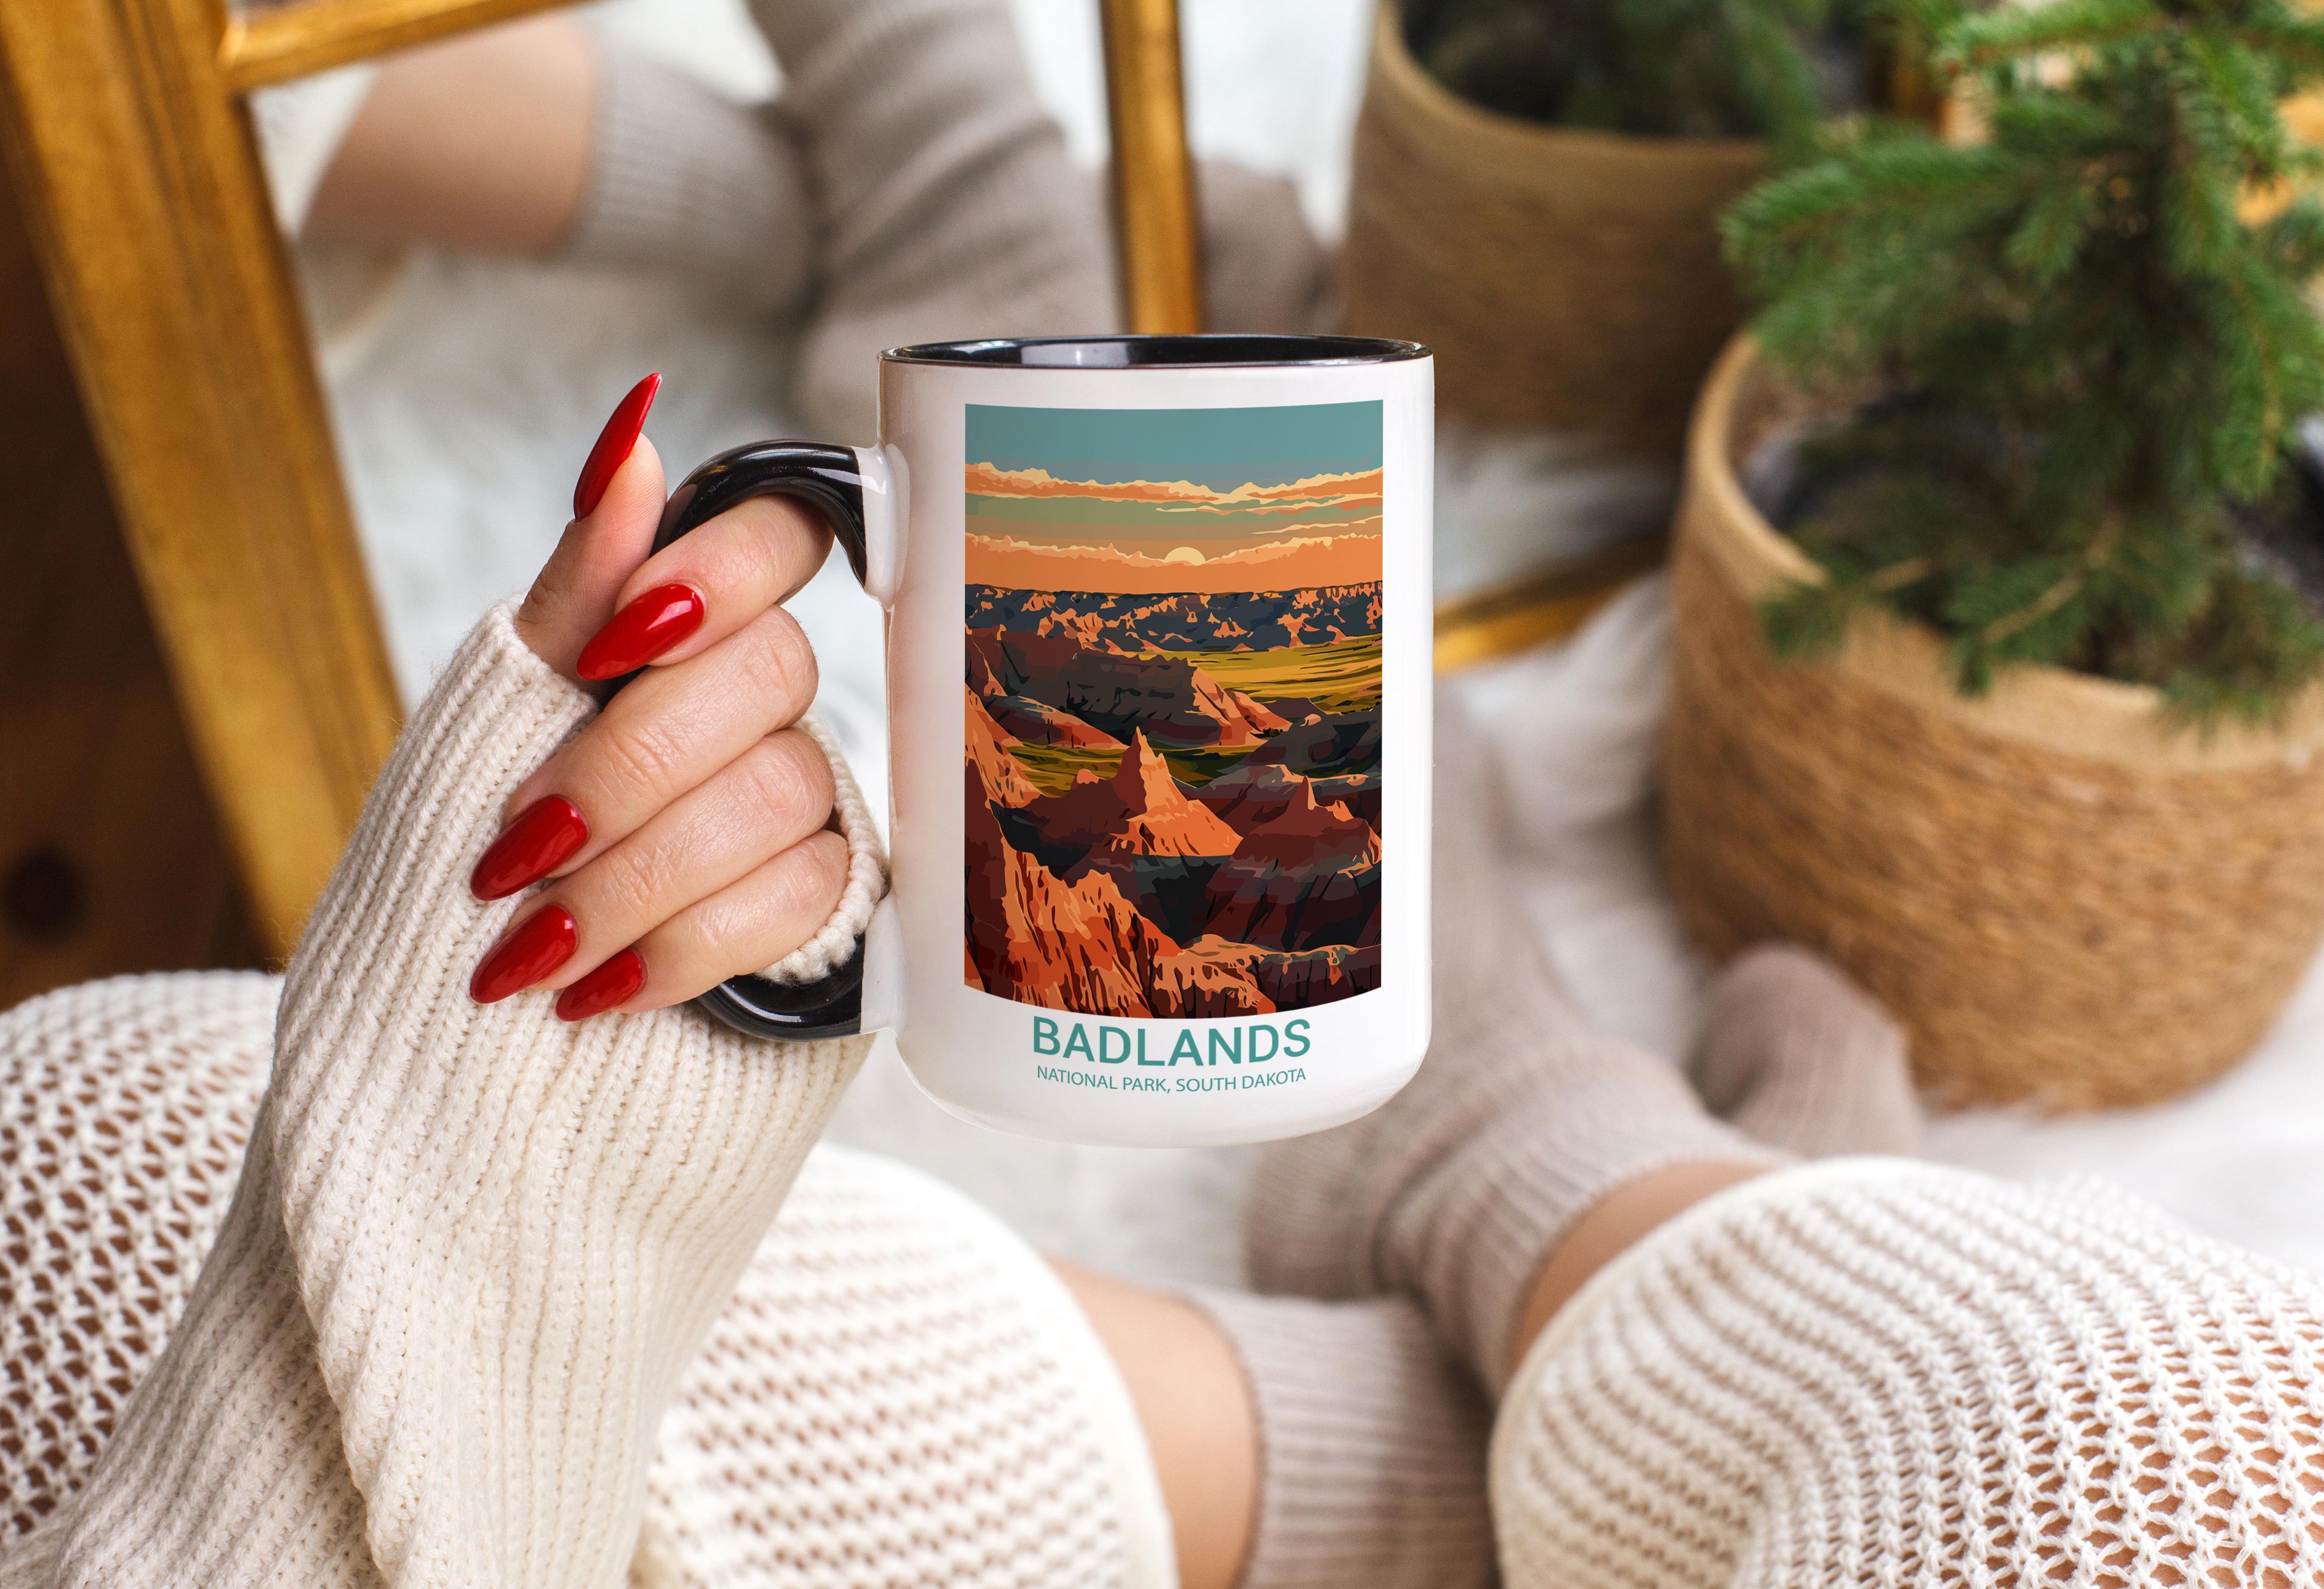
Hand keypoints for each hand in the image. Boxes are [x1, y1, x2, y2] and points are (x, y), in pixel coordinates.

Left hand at [467, 376, 850, 1019]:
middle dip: (628, 768)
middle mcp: (758, 691)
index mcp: (686, 615)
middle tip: (524, 842)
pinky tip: (597, 985)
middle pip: (769, 673)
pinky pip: (792, 897)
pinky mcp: (820, 890)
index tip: (610, 646)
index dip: (716, 573)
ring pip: (775, 794)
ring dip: (635, 878)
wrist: (469, 982)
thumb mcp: (508, 694)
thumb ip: (585, 573)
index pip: (781, 529)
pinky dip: (678, 948)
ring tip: (533, 942)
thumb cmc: (488, 819)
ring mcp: (800, 788)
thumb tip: (634, 427)